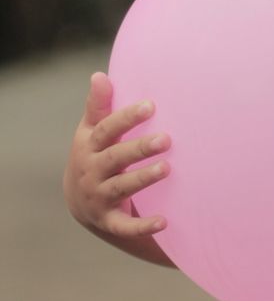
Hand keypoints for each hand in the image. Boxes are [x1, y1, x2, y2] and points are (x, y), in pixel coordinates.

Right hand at [63, 72, 171, 238]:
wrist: (79, 199)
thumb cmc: (93, 153)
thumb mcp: (91, 130)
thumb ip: (99, 105)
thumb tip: (99, 75)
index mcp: (89, 146)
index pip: (107, 130)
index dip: (127, 118)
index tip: (151, 105)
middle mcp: (91, 171)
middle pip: (116, 158)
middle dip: (140, 148)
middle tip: (167, 138)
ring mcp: (98, 196)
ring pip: (122, 187)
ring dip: (143, 179)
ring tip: (168, 169)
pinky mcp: (108, 220)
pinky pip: (124, 225)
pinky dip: (142, 226)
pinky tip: (165, 221)